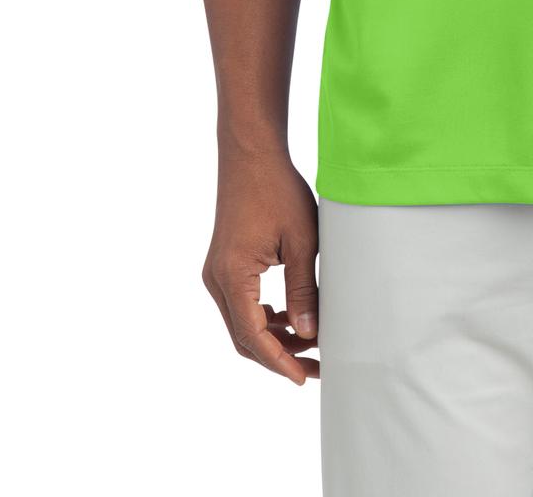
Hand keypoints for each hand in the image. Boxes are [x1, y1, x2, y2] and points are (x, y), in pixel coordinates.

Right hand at [202, 149, 319, 384]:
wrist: (251, 155)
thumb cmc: (277, 190)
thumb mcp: (300, 241)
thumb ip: (303, 290)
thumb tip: (309, 333)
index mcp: (233, 277)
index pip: (253, 336)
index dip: (279, 362)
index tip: (303, 377)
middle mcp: (216, 280)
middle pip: (243, 337)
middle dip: (279, 355)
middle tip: (315, 366)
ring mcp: (216, 273)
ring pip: (241, 323)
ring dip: (272, 337)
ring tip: (309, 343)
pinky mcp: (223, 265)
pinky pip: (240, 304)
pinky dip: (263, 318)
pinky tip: (289, 318)